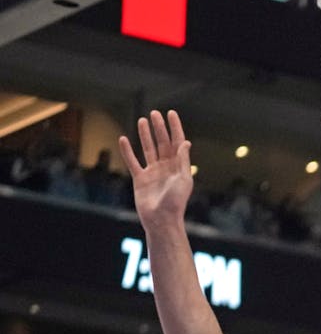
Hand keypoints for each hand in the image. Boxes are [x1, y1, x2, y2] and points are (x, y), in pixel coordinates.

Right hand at [118, 110, 192, 224]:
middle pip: (162, 143)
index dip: (175, 127)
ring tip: (142, 121)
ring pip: (148, 149)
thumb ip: (183, 160)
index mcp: (179, 166)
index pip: (177, 142)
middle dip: (159, 128)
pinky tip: (123, 139)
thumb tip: (185, 142)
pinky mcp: (140, 179)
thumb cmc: (175, 202)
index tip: (171, 113)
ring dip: (145, 135)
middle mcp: (166, 167)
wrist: (161, 220)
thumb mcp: (183, 179)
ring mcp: (153, 172)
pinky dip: (128, 151)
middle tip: (154, 113)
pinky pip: (132, 162)